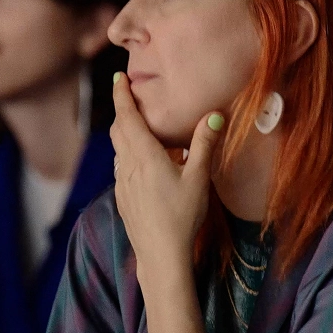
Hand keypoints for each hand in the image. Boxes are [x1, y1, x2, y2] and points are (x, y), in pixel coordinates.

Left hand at [109, 72, 223, 281]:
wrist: (160, 255)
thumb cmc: (182, 216)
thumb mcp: (198, 178)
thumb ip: (204, 144)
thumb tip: (214, 115)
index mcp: (144, 155)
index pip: (127, 117)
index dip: (121, 95)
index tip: (118, 77)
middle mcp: (127, 166)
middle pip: (118, 130)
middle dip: (123, 111)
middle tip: (131, 97)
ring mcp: (122, 183)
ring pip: (118, 149)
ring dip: (125, 134)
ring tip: (140, 128)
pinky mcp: (122, 198)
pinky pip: (121, 167)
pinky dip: (128, 155)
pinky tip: (144, 163)